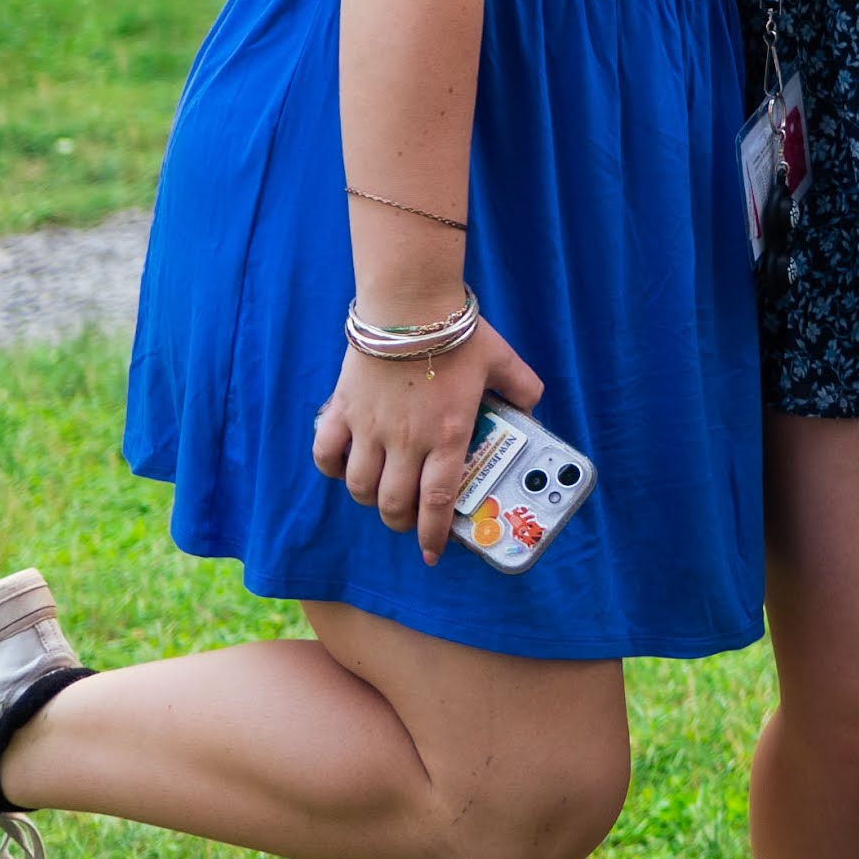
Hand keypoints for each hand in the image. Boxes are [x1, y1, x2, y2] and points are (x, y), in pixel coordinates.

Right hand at [312, 320, 545, 563]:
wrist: (408, 304)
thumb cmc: (456, 332)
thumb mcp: (503, 359)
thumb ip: (522, 387)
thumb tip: (533, 405)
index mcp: (448, 436)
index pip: (439, 502)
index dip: (434, 535)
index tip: (433, 555)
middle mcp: (407, 442)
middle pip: (395, 505)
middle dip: (401, 523)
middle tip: (408, 521)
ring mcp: (370, 428)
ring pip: (361, 487)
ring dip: (370, 500)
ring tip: (380, 496)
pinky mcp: (342, 411)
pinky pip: (326, 454)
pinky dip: (331, 469)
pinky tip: (343, 468)